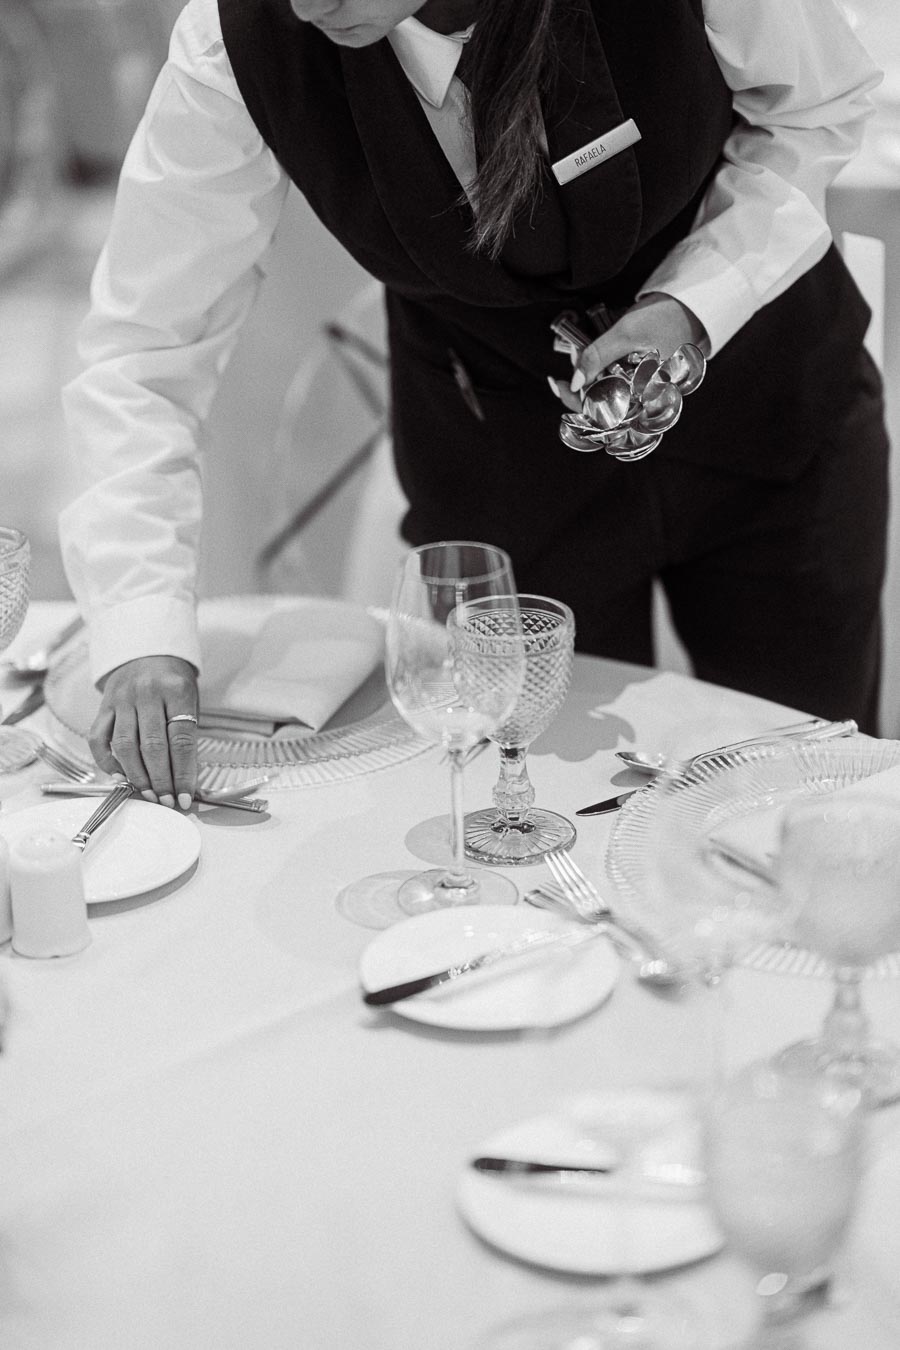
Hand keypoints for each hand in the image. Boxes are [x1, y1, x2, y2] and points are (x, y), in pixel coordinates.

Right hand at [89, 656, 198, 809]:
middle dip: (161, 780)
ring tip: (148, 794)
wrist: (147, 653)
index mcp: (176, 690)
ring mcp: (122, 699)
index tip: (185, 797)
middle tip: (166, 801)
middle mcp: (147, 693)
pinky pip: (99, 739)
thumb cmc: (173, 683)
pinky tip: (120, 777)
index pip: (181, 739)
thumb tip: (186, 781)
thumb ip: (186, 736)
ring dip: (137, 776)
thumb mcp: (189, 701)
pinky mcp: (103, 706)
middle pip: (153, 746)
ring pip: (125, 746)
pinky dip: (107, 762)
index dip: (183, 773)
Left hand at [553, 294, 707, 411]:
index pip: (603, 412)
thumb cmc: (664, 318)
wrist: (689, 305)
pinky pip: (613, 378)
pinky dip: (599, 365)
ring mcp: (641, 388)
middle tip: (574, 351)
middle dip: (581, 378)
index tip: (557, 384)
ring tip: (582, 345)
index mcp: (644, 395)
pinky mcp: (639, 377)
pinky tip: (592, 349)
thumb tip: (575, 383)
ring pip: (604, 389)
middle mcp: (643, 398)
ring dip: (589, 369)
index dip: (576, 401)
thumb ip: (598, 356)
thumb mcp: (626, 333)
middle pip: (600, 401)